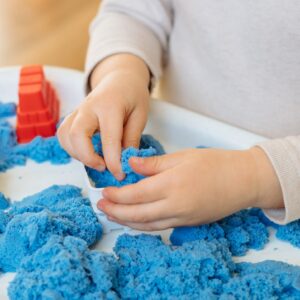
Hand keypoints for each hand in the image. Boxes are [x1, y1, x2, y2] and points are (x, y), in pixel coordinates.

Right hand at [57, 54, 149, 179]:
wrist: (119, 79)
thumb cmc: (132, 96)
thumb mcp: (140, 115)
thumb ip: (132, 138)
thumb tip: (124, 161)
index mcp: (110, 105)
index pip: (109, 138)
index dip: (113, 161)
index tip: (120, 174)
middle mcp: (89, 107)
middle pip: (77, 135)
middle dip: (88, 157)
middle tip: (104, 167)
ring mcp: (78, 111)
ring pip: (65, 136)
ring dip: (78, 154)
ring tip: (97, 160)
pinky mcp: (72, 116)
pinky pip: (63, 134)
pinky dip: (71, 148)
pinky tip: (86, 152)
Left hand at [98, 147, 282, 230]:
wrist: (243, 181)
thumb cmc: (215, 164)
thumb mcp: (182, 156)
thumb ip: (154, 163)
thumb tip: (131, 164)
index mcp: (172, 184)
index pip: (135, 194)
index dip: (116, 195)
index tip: (104, 192)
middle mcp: (175, 206)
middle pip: (137, 214)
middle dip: (116, 212)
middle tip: (101, 207)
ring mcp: (182, 218)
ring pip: (147, 225)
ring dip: (127, 222)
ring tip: (113, 215)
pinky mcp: (188, 224)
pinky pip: (160, 228)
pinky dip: (144, 225)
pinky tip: (136, 220)